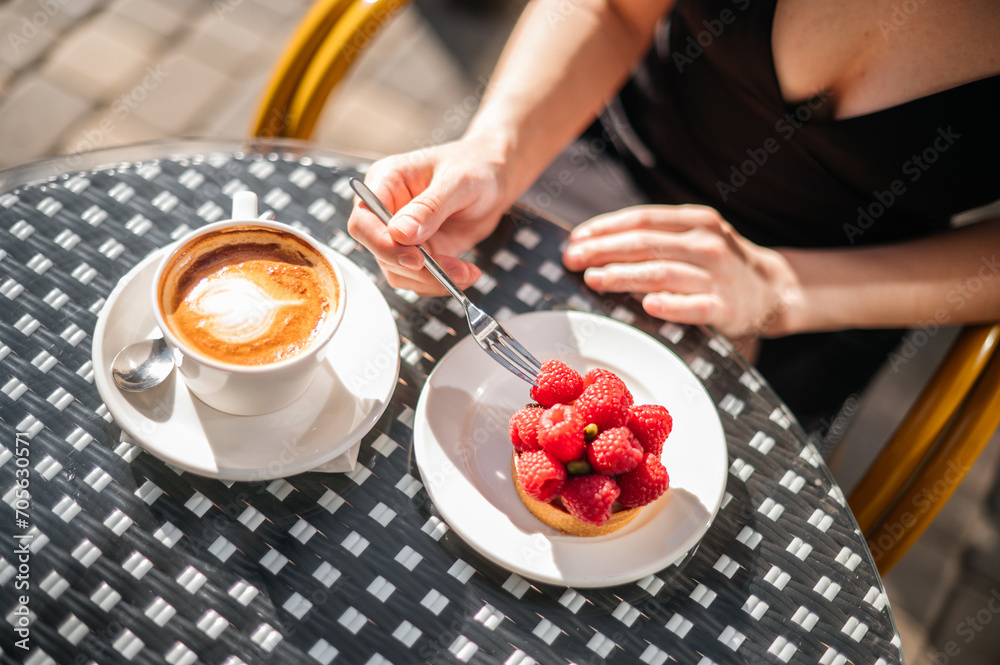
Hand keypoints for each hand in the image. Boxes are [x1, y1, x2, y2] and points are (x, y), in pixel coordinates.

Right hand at [347, 138, 512, 294]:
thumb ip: (428, 208)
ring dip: (432, 280)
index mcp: (386, 181)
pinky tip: (465, 273)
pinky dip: (440, 282)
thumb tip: (400, 233)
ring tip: (466, 271)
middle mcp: (387, 210)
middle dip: (416, 268)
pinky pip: (417, 278)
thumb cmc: (474, 166)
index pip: (364, 221)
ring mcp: (400, 235)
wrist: (494, 180)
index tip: (416, 257)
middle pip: (380, 252)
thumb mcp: (456, 182)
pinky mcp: (417, 252)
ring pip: (398, 272)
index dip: (383, 244)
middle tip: (452, 270)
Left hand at [561, 205, 799, 340]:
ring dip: (624, 276)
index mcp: (695, 220)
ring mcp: (717, 275)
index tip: (575, 239)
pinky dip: (670, 305)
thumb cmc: (717, 264)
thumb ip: (655, 237)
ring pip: (662, 272)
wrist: (771, 289)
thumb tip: (596, 242)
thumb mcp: (693, 237)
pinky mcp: (725, 307)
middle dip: (603, 251)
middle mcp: (706, 243)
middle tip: (572, 260)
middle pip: (645, 244)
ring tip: (594, 279)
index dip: (605, 228)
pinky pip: (694, 306)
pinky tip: (648, 305)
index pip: (641, 219)